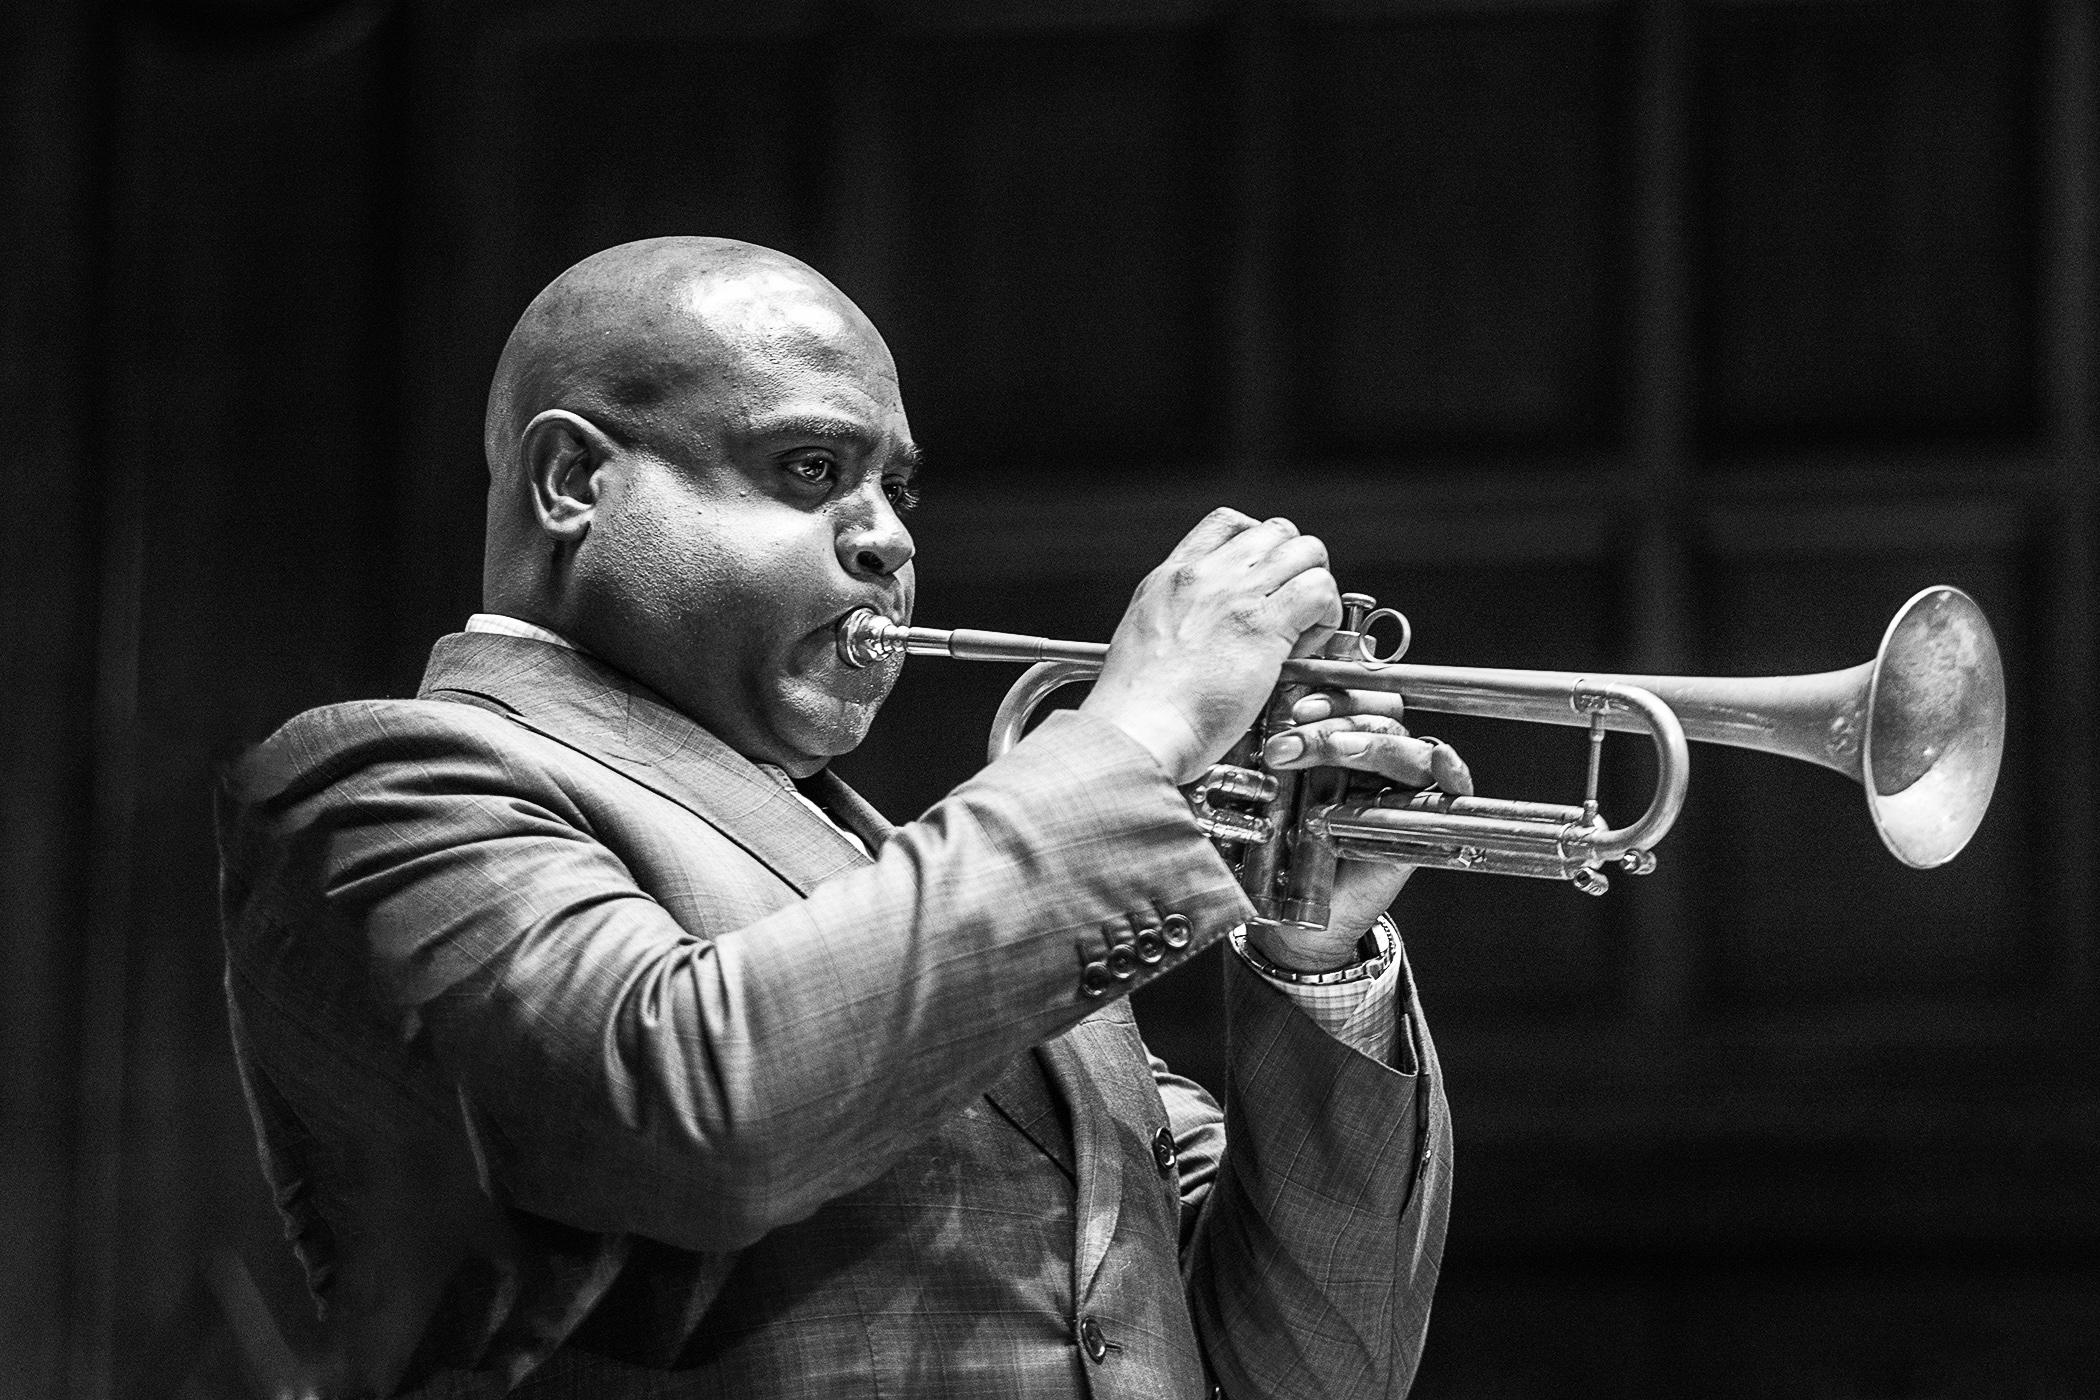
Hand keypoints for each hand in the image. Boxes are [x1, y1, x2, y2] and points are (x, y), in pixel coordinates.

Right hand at [1081, 509, 1339, 784]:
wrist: (1137, 729)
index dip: (1260, 545)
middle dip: (1294, 566)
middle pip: (1277, 531)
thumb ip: (1176, 621)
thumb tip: (1203, 631)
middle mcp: (1206, 575)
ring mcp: (1235, 595)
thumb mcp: (1143, 640)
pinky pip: (1319, 590)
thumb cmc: (1137, 708)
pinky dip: (1326, 615)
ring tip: (1303, 630)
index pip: (1230, 523)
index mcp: (1172, 577)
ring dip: (1316, 587)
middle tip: (1291, 610)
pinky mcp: (1263, 626)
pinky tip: (1308, 647)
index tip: (1264, 583)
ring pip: (1307, 552)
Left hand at [1245, 688, 1474, 970]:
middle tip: (1285, 749)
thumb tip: (1249, 721)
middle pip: (1378, 719)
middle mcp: (1377, 760)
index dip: (1331, 697)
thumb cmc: (1278, 848)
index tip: (1295, 709)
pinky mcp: (1420, 824)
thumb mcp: (1268, 797)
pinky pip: (1450, 789)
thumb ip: (1272, 759)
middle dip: (1332, 728)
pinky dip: (1452, 772)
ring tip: (1324, 758)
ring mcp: (1402, 789)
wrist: (1292, 917)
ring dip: (1366, 746)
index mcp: (1343, 742)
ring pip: (1406, 747)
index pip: (1354, 698)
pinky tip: (1442, 765)